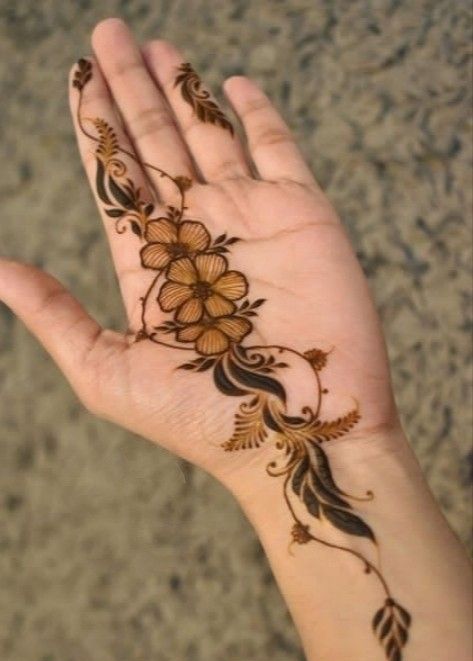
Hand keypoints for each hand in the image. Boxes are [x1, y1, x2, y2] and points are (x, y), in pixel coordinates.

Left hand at [0, 19, 396, 498]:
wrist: (299, 437)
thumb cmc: (203, 421)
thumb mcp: (109, 373)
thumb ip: (54, 317)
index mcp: (150, 265)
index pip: (115, 180)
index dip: (93, 128)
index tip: (76, 79)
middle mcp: (197, 235)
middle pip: (154, 145)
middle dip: (129, 91)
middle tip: (109, 36)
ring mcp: (250, 221)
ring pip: (208, 137)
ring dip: (181, 90)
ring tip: (156, 44)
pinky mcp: (303, 216)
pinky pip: (278, 150)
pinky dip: (257, 116)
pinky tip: (232, 85)